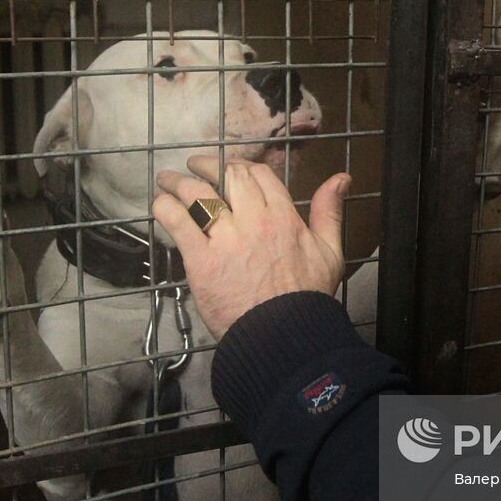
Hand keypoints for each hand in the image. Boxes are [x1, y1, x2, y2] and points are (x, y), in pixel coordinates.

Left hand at [151, 156, 350, 339]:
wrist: (283, 335)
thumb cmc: (307, 297)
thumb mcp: (330, 252)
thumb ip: (330, 212)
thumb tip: (341, 178)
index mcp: (283, 215)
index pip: (258, 174)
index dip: (240, 165)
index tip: (228, 169)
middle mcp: (253, 219)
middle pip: (226, 175)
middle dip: (207, 165)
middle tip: (194, 166)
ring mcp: (226, 238)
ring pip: (197, 193)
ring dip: (178, 181)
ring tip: (167, 180)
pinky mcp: (201, 260)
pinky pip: (178, 222)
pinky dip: (165, 207)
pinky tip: (160, 203)